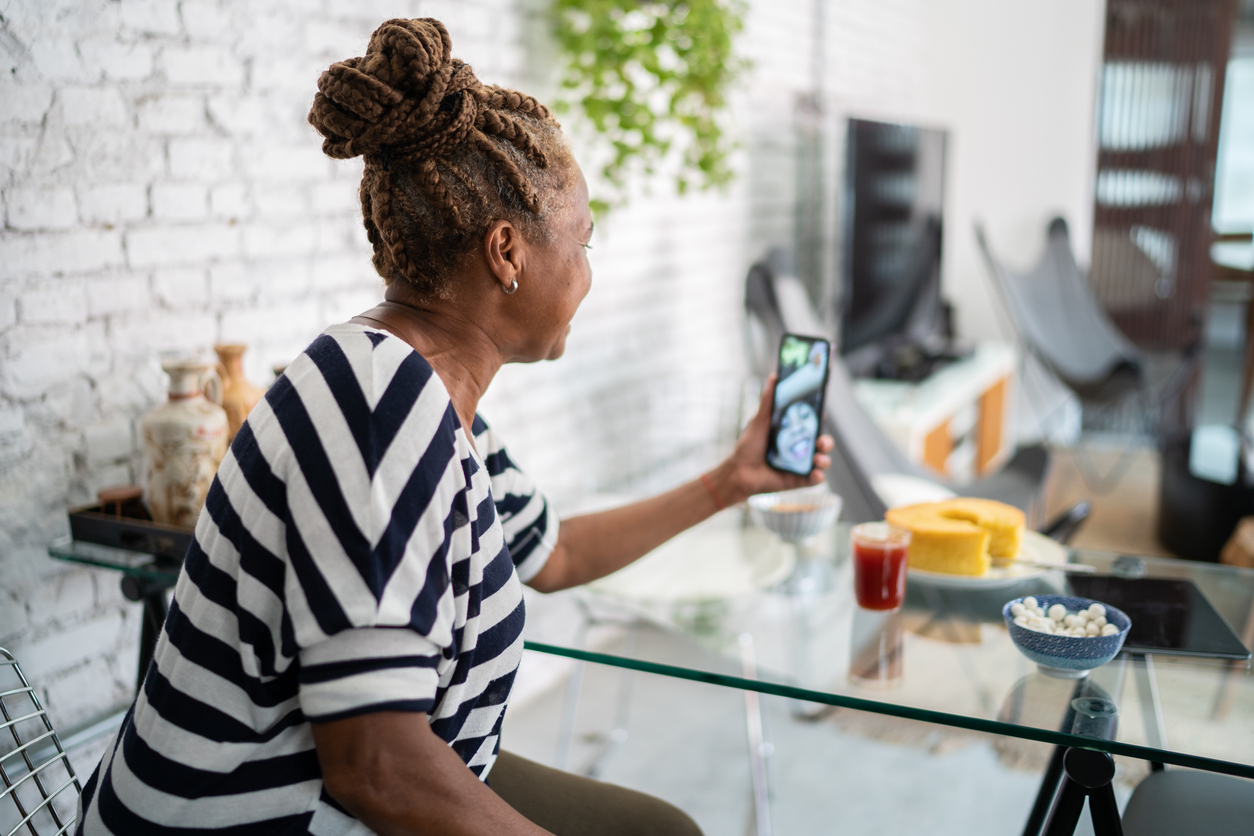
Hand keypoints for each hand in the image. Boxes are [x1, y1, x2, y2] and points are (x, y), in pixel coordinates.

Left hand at [711, 374, 833, 505]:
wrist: (739, 472)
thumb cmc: (748, 446)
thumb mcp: (759, 421)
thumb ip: (768, 401)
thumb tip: (774, 377)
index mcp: (793, 433)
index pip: (812, 425)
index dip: (819, 420)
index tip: (822, 413)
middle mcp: (800, 448)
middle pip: (821, 443)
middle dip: (827, 441)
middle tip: (822, 441)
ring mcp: (801, 465)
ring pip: (822, 460)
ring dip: (825, 459)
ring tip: (818, 458)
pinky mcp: (799, 480)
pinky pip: (814, 478)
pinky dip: (818, 476)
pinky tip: (816, 473)